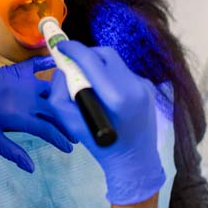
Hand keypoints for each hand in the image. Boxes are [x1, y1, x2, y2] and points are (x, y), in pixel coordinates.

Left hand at [0, 56, 76, 172]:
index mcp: (19, 117)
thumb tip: (32, 168)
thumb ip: (13, 152)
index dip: (61, 139)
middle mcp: (25, 97)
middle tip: (75, 131)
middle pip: (54, 110)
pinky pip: (34, 65)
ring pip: (49, 90)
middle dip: (66, 122)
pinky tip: (58, 63)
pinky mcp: (13, 70)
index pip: (48, 130)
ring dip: (61, 98)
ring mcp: (20, 81)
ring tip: (71, 107)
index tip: (69, 147)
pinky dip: (46, 64)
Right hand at [50, 40, 164, 204]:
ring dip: (98, 65)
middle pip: (105, 54)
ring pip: (115, 61)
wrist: (135, 161)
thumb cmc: (100, 145)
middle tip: (73, 64)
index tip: (61, 47)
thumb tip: (61, 70)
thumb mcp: (70, 122)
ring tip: (89, 81)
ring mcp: (144, 85)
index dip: (73, 49)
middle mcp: (134, 85)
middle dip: (86, 54)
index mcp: (116, 96)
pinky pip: (123, 72)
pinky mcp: (148, 87)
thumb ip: (59, 92)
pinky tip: (106, 93)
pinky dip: (110, 75)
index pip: (91, 59)